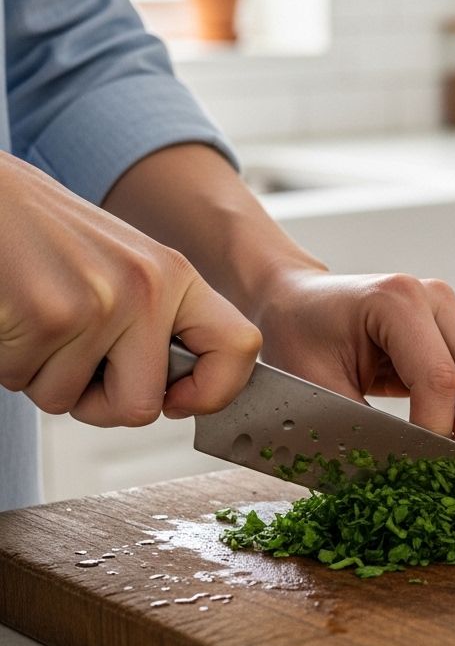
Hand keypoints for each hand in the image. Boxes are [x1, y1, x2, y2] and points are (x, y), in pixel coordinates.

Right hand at [0, 153, 261, 425]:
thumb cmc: (50, 238)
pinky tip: (13, 318)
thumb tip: (183, 395)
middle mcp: (147, 288)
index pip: (241, 347)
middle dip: (99, 405)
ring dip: (44, 377)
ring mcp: (98, 303)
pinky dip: (10, 363)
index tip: (179, 400)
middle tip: (75, 368)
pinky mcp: (45, 315)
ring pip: (70, 401)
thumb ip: (160, 323)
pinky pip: (24, 382)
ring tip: (37, 325)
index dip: (215, 391)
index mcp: (176, 276)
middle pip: (142, 407)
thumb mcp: (127, 268)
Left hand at [251, 269, 454, 457]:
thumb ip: (357, 429)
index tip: (422, 473)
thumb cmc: (297, 337)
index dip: (438, 432)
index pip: (440, 379)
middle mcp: (436, 300)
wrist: (297, 302)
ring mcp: (454, 314)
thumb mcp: (313, 386)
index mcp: (396, 301)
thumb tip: (396, 483)